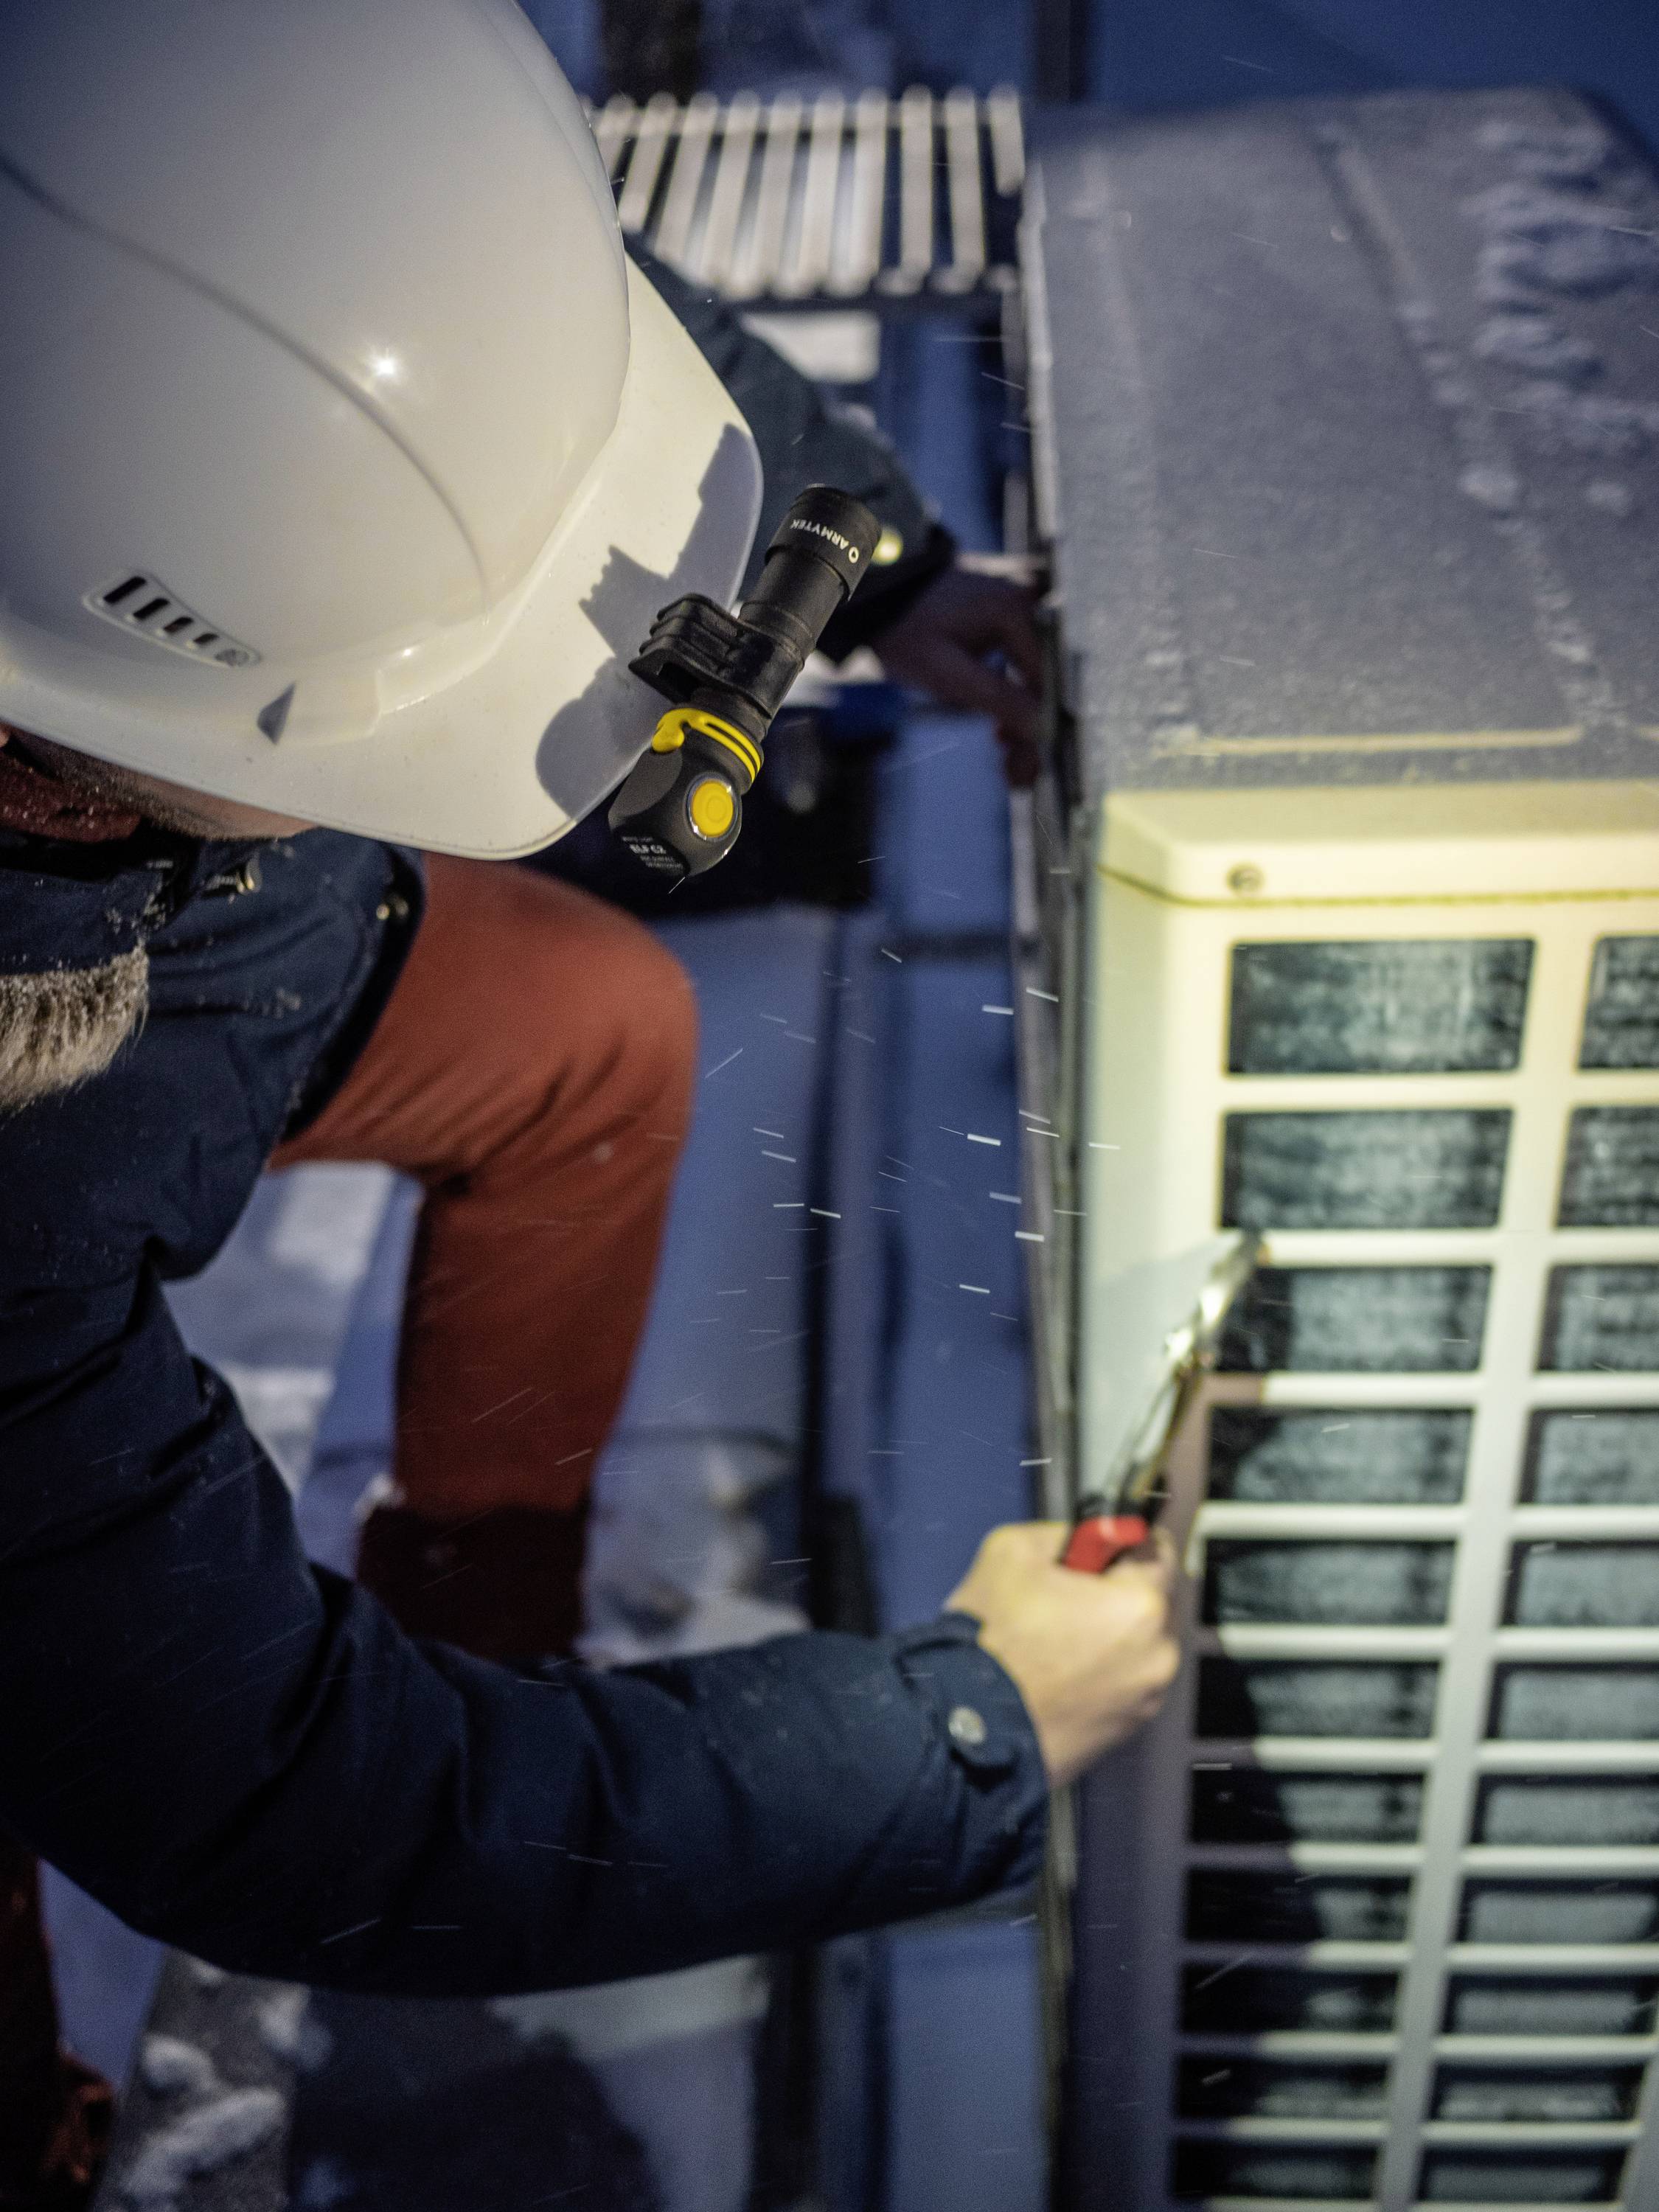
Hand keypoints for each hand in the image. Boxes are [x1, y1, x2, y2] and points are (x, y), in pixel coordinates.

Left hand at [871, 564, 1043, 785]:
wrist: (879, 598)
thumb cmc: (905, 628)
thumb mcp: (946, 673)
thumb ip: (997, 698)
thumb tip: (1040, 727)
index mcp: (1018, 610)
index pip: (1045, 681)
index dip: (1037, 728)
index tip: (1027, 767)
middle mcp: (1030, 601)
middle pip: (1045, 680)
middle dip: (1029, 729)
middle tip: (1017, 773)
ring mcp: (1023, 605)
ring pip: (1037, 675)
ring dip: (1022, 717)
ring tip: (1007, 755)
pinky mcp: (1012, 613)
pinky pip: (1025, 661)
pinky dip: (1015, 693)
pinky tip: (1002, 725)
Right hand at [946, 1523, 1180, 1786]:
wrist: (968, 1726)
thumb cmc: (989, 1648)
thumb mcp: (1012, 1551)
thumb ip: (1064, 1532)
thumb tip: (1083, 1535)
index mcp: (1139, 1607)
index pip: (1157, 1549)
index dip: (1123, 1541)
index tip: (1101, 1545)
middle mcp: (1155, 1657)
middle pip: (1150, 1601)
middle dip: (1114, 1591)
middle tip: (1065, 1595)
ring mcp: (1144, 1698)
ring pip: (1138, 1644)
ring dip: (1109, 1634)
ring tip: (1054, 1638)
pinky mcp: (1127, 1728)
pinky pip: (1125, 1682)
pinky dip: (1102, 1671)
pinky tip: (1058, 1670)